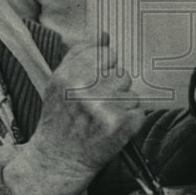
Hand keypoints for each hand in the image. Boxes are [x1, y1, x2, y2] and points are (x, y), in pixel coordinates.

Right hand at [27, 34, 142, 185]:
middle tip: (97, 106)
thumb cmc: (59, 119)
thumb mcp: (59, 81)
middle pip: (121, 74)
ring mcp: (104, 108)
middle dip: (113, 89)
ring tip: (103, 118)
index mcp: (69, 75)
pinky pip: (139, 111)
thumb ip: (79, 54)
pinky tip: (112, 129)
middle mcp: (85, 90)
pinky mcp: (120, 126)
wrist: (57, 159)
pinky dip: (129, 121)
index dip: (103, 70)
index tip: (94, 84)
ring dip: (122, 105)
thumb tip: (104, 35)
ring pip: (132, 93)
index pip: (107, 54)